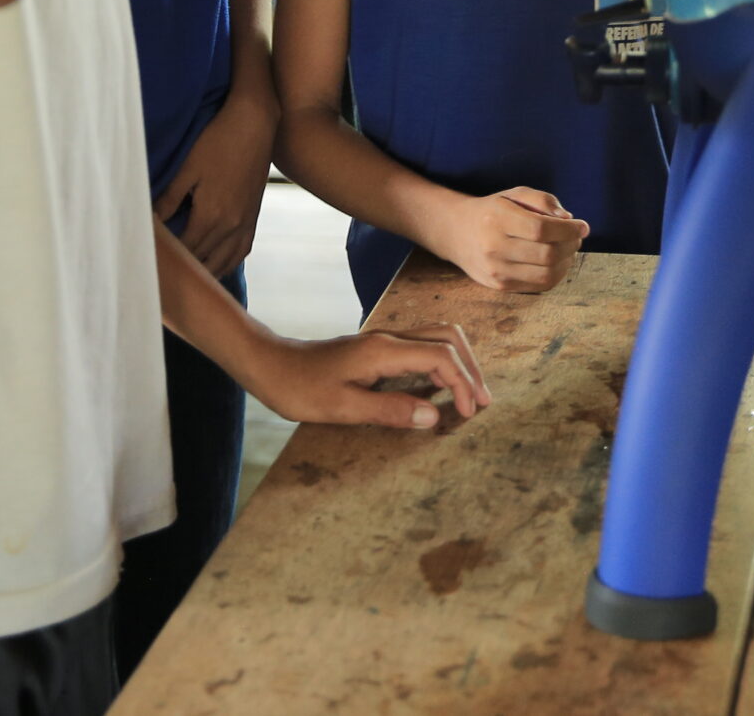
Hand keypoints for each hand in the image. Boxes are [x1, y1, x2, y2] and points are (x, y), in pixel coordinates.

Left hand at [154, 87, 276, 277]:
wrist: (255, 125)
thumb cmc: (218, 142)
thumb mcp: (188, 168)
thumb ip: (169, 199)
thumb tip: (150, 220)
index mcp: (211, 215)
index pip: (184, 250)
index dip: (168, 260)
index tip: (152, 264)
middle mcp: (230, 226)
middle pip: (203, 261)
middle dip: (183, 270)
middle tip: (164, 276)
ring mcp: (245, 224)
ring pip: (223, 263)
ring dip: (204, 273)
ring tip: (185, 278)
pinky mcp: (253, 218)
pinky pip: (241, 253)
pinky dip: (226, 263)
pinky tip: (214, 265)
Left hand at [237, 322, 491, 430]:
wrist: (271, 365)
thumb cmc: (300, 388)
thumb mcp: (342, 408)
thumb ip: (390, 411)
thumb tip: (434, 415)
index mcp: (384, 351)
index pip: (441, 356)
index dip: (463, 383)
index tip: (469, 412)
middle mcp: (390, 339)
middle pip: (448, 337)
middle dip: (472, 367)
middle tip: (482, 402)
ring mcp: (384, 341)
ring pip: (437, 337)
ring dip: (459, 361)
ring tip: (470, 394)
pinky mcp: (378, 349)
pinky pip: (422, 346)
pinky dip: (442, 361)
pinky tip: (441, 386)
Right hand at [434, 187, 588, 292]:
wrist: (458, 233)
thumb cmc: (493, 211)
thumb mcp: (514, 194)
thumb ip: (542, 200)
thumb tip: (568, 219)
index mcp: (497, 219)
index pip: (541, 229)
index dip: (568, 229)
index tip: (582, 226)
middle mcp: (493, 247)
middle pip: (547, 254)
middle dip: (571, 245)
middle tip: (576, 237)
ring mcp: (496, 270)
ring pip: (546, 274)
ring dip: (566, 262)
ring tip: (568, 249)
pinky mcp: (500, 286)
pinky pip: (539, 286)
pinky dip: (556, 274)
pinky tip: (557, 262)